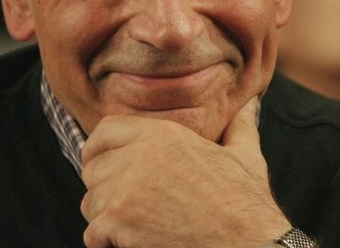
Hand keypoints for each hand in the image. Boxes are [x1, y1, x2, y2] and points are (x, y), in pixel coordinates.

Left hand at [80, 97, 290, 246]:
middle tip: (125, 205)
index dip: (98, 150)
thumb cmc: (246, 205)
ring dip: (106, 218)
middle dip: (104, 189)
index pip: (105, 130)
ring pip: (90, 203)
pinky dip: (107, 243)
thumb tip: (249, 104)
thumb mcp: (245, 157)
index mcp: (163, 133)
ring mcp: (125, 188)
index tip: (102, 164)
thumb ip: (239, 127)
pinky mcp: (119, 221)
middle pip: (92, 169)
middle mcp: (139, 155)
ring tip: (134, 225)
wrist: (249, 245)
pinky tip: (131, 244)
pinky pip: (92, 233)